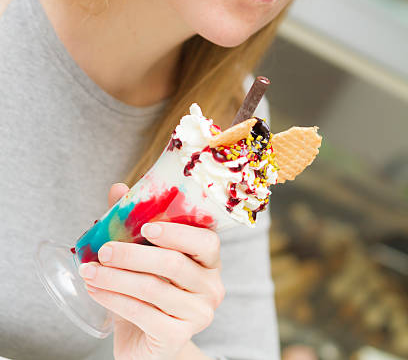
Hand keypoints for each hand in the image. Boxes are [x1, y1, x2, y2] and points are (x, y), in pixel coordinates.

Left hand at [79, 183, 224, 359]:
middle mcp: (211, 288)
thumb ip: (134, 222)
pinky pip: (141, 313)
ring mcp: (198, 315)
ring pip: (153, 289)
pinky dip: (113, 299)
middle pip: (174, 263)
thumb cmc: (150, 293)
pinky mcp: (177, 337)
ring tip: (89, 270)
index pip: (206, 241)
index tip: (144, 227)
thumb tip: (118, 189)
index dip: (176, 233)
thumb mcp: (143, 256)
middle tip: (103, 249)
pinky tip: (94, 290)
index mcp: (209, 261)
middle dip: (132, 254)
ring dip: (115, 278)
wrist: (148, 342)